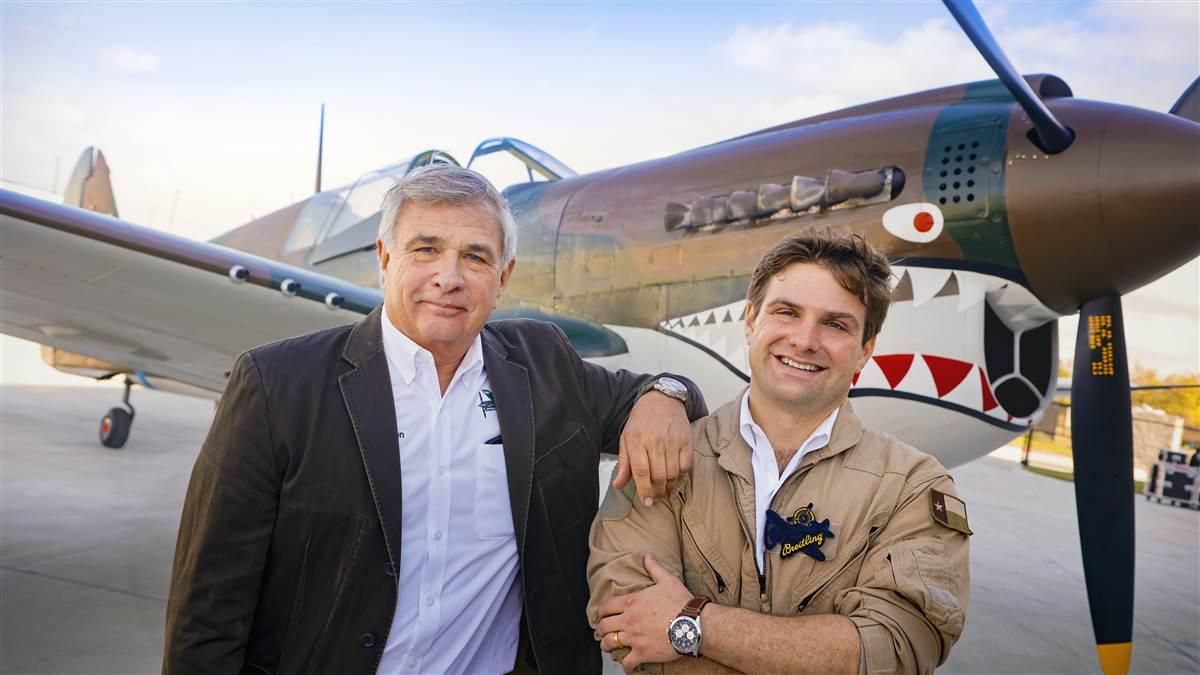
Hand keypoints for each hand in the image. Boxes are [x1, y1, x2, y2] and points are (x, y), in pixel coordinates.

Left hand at [596, 554, 693, 671]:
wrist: (693, 623)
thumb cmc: (681, 602)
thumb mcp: (667, 580)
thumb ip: (654, 568)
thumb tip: (648, 556)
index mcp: (631, 602)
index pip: (605, 607)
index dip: (602, 611)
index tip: (603, 615)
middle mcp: (629, 620)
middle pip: (603, 626)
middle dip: (602, 629)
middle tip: (604, 631)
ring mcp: (634, 637)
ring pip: (609, 643)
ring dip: (607, 645)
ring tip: (609, 646)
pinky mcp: (642, 652)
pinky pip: (627, 662)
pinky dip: (625, 664)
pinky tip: (627, 663)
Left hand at [614, 390, 690, 505]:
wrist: (662, 399)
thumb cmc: (641, 421)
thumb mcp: (626, 438)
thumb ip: (624, 463)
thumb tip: (618, 485)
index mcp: (636, 440)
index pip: (641, 471)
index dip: (644, 490)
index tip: (646, 502)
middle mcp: (655, 441)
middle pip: (658, 475)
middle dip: (657, 492)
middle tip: (654, 497)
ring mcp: (672, 440)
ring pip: (673, 473)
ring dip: (669, 486)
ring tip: (664, 489)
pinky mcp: (686, 440)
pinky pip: (685, 465)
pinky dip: (680, 476)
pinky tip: (674, 477)